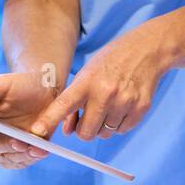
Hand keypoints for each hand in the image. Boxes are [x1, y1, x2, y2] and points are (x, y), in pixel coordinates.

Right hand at [0, 71, 65, 168]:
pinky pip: (21, 162)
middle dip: (3, 144)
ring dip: (19, 154)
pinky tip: (41, 151)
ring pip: (5, 157)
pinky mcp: (17, 155)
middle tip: (18, 141)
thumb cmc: (20, 85)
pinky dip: (31, 158)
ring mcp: (2, 147)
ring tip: (34, 147)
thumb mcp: (1, 84)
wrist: (45, 90)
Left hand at [30, 25, 168, 141]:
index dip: (49, 120)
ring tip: (109, 106)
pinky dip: (118, 124)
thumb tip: (67, 131)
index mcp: (88, 80)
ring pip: (104, 134)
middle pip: (85, 132)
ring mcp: (125, 101)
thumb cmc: (113, 61)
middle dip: (84, 130)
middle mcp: (105, 92)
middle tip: (89, 117)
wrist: (148, 50)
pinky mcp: (140, 108)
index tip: (36, 132)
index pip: (64, 104)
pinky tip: (122, 106)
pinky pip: (121, 131)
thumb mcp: (88, 72)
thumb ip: (74, 100)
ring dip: (102, 126)